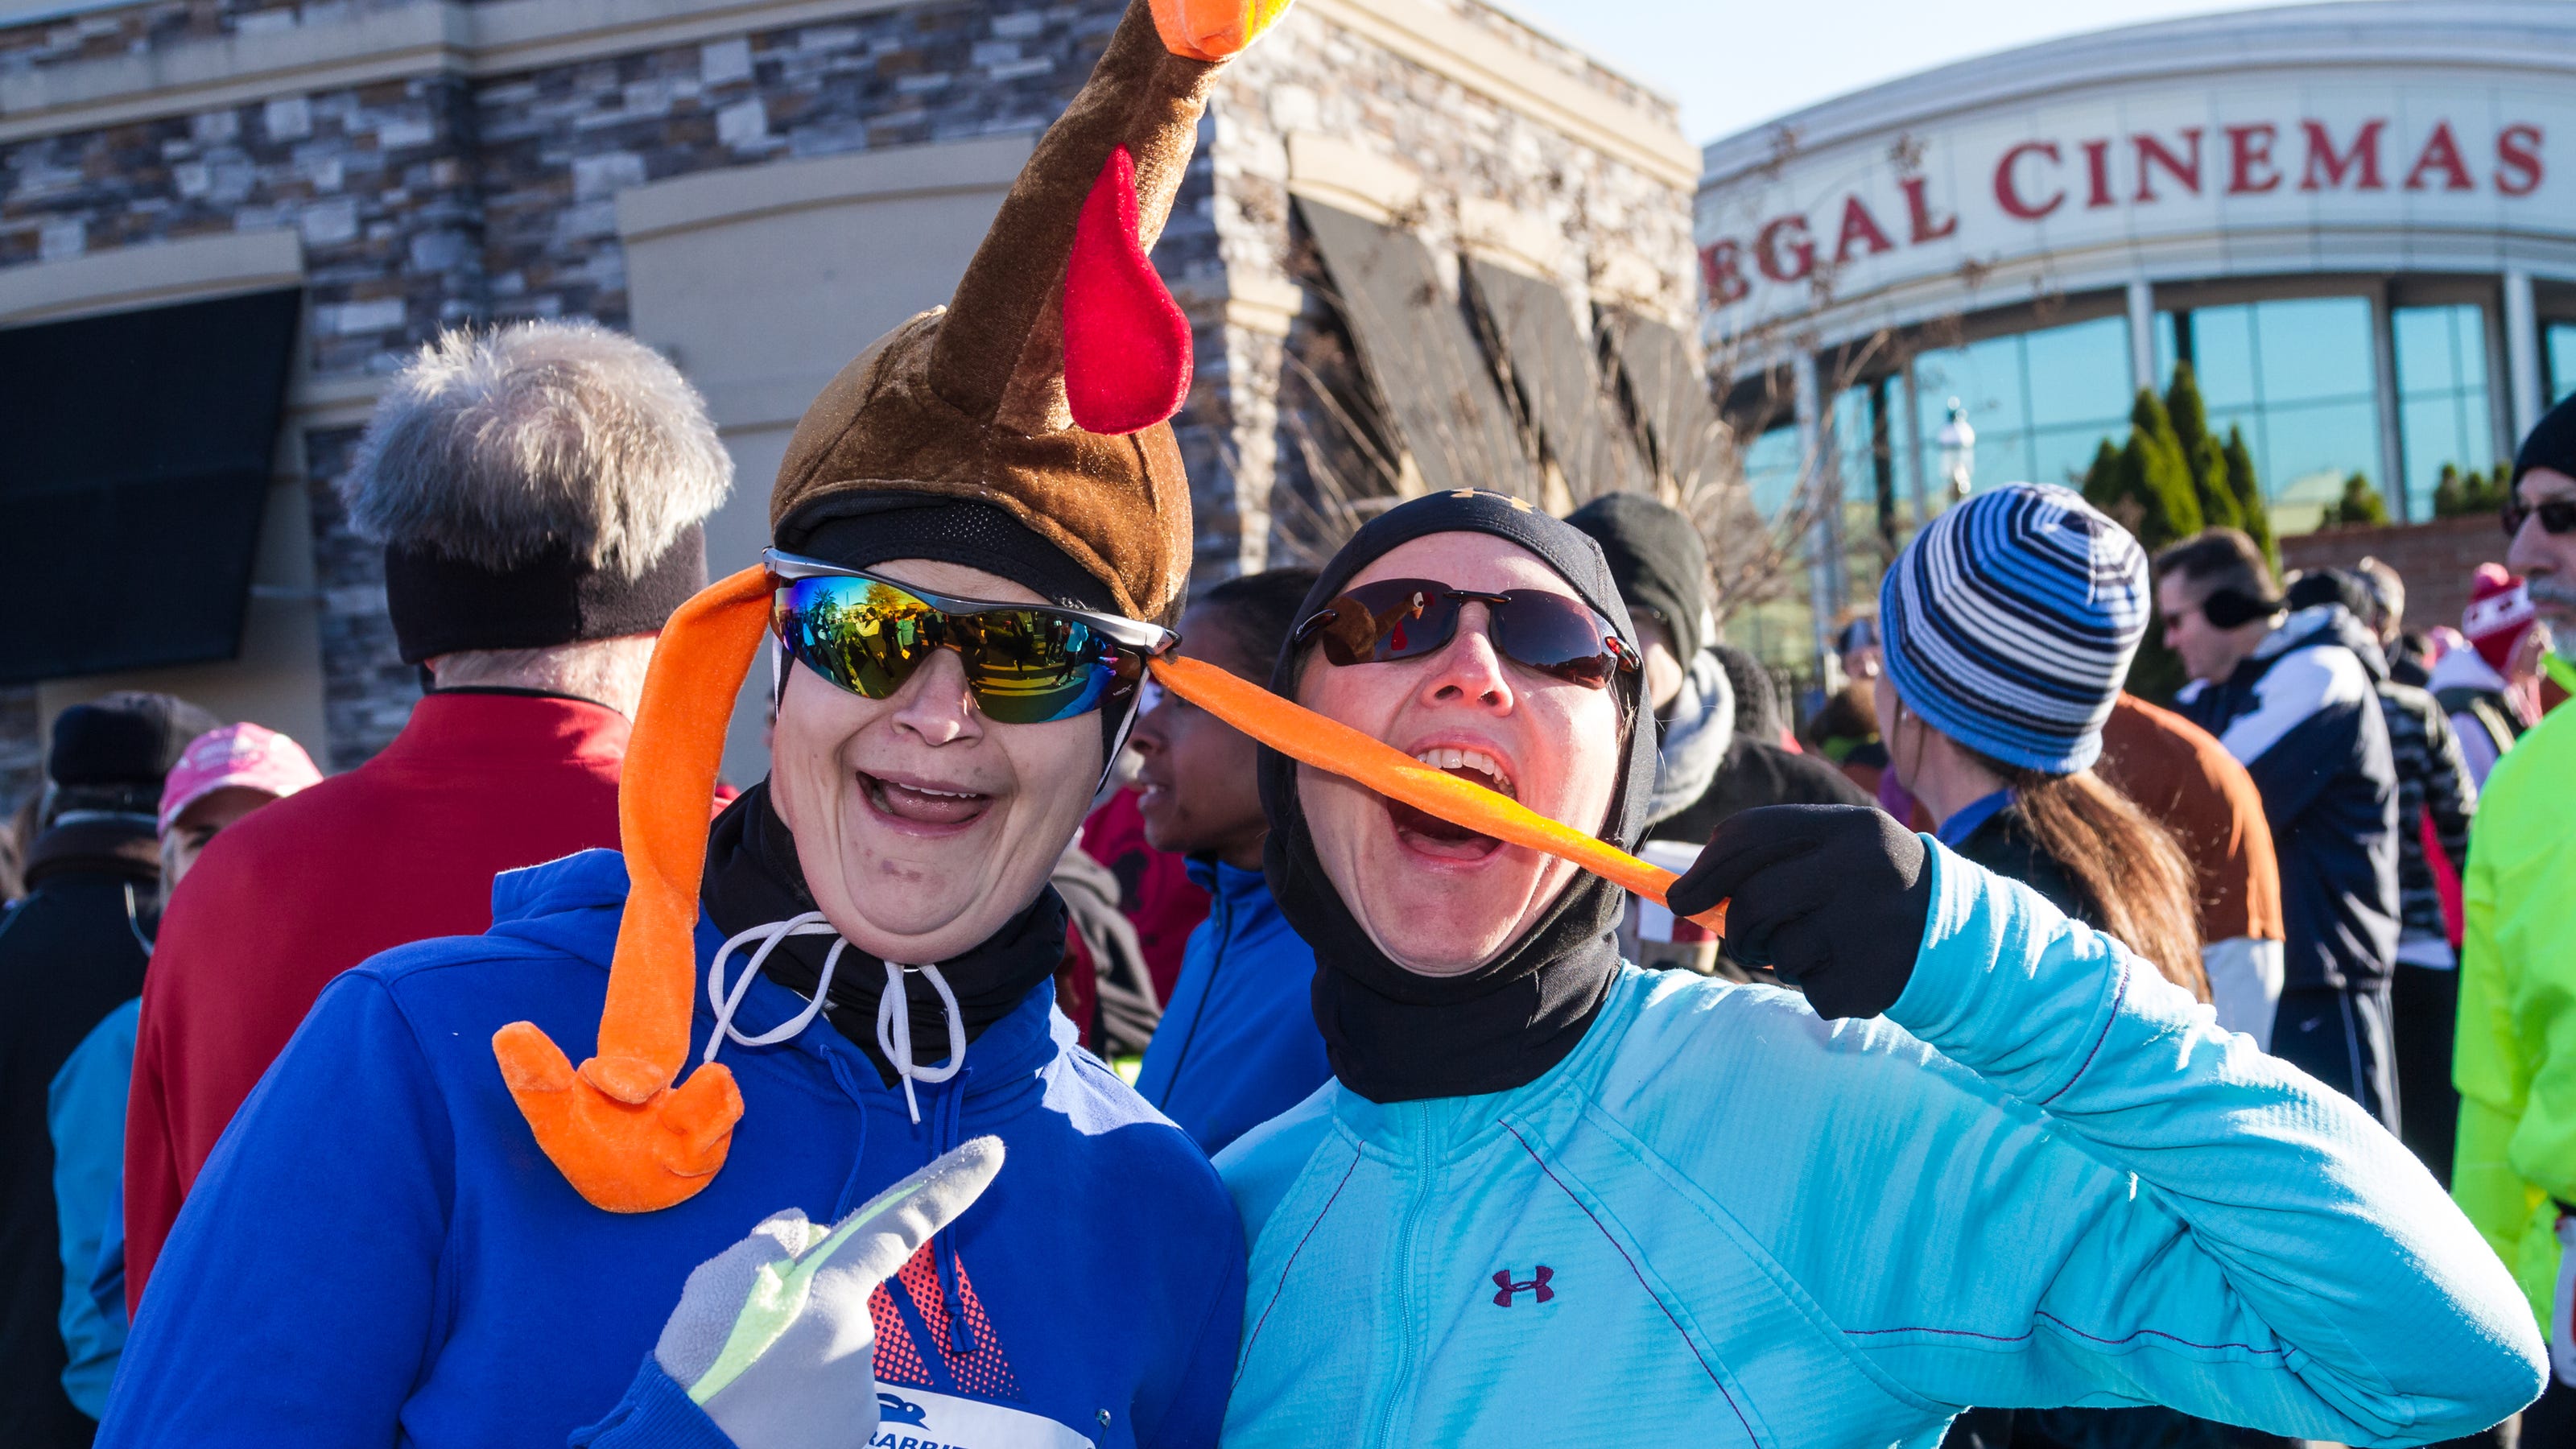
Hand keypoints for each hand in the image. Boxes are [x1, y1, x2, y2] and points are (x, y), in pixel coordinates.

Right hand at [652, 1138, 1004, 1448]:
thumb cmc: (700, 1368)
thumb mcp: (718, 1278)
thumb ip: (772, 1241)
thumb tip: (807, 1233)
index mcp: (836, 1291)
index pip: (901, 1223)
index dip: (949, 1184)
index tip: (994, 1151)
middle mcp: (863, 1342)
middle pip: (839, 1305)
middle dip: (802, 1311)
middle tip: (744, 1339)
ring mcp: (859, 1397)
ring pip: (828, 1356)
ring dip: (794, 1359)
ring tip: (742, 1381)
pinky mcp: (853, 1436)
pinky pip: (825, 1401)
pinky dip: (794, 1402)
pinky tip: (757, 1413)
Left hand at [1667, 805, 1931, 1019]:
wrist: (1963, 934)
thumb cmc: (1875, 886)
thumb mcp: (1842, 850)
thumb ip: (1776, 859)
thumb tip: (1690, 892)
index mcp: (1850, 828)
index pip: (1752, 835)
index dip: (1706, 868)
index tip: (1678, 896)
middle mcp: (1861, 871)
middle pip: (1753, 902)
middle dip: (1738, 928)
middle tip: (1746, 940)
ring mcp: (1869, 929)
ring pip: (1778, 952)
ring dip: (1783, 959)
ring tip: (1823, 949)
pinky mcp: (1871, 982)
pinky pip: (1810, 992)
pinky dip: (1819, 987)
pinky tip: (1855, 969)